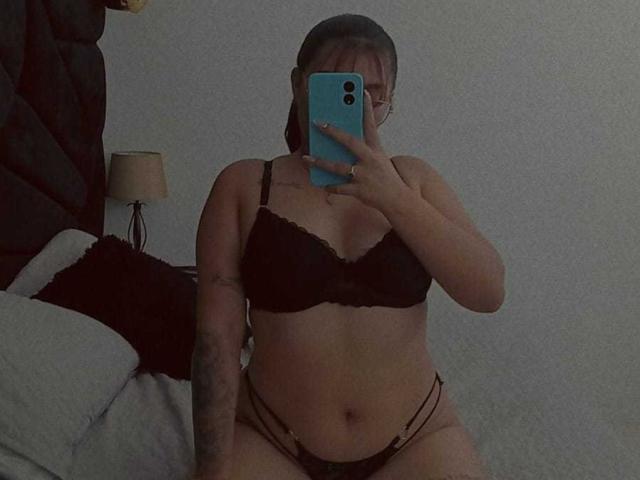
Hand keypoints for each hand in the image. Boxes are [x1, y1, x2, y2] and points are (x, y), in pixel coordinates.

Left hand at [302, 89, 407, 211]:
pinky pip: (340, 188)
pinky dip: (330, 186)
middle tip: (317, 122)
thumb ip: (365, 148)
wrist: (397, 199)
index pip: (371, 125)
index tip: (362, 92)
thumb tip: (343, 141)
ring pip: (338, 167)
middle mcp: (370, 159)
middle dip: (332, 131)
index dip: (367, 108)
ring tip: (306, 158)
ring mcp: (364, 175)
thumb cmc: (385, 176)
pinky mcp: (360, 190)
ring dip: (320, 162)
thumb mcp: (380, 158)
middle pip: (349, 142)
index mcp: (376, 149)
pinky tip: (322, 183)